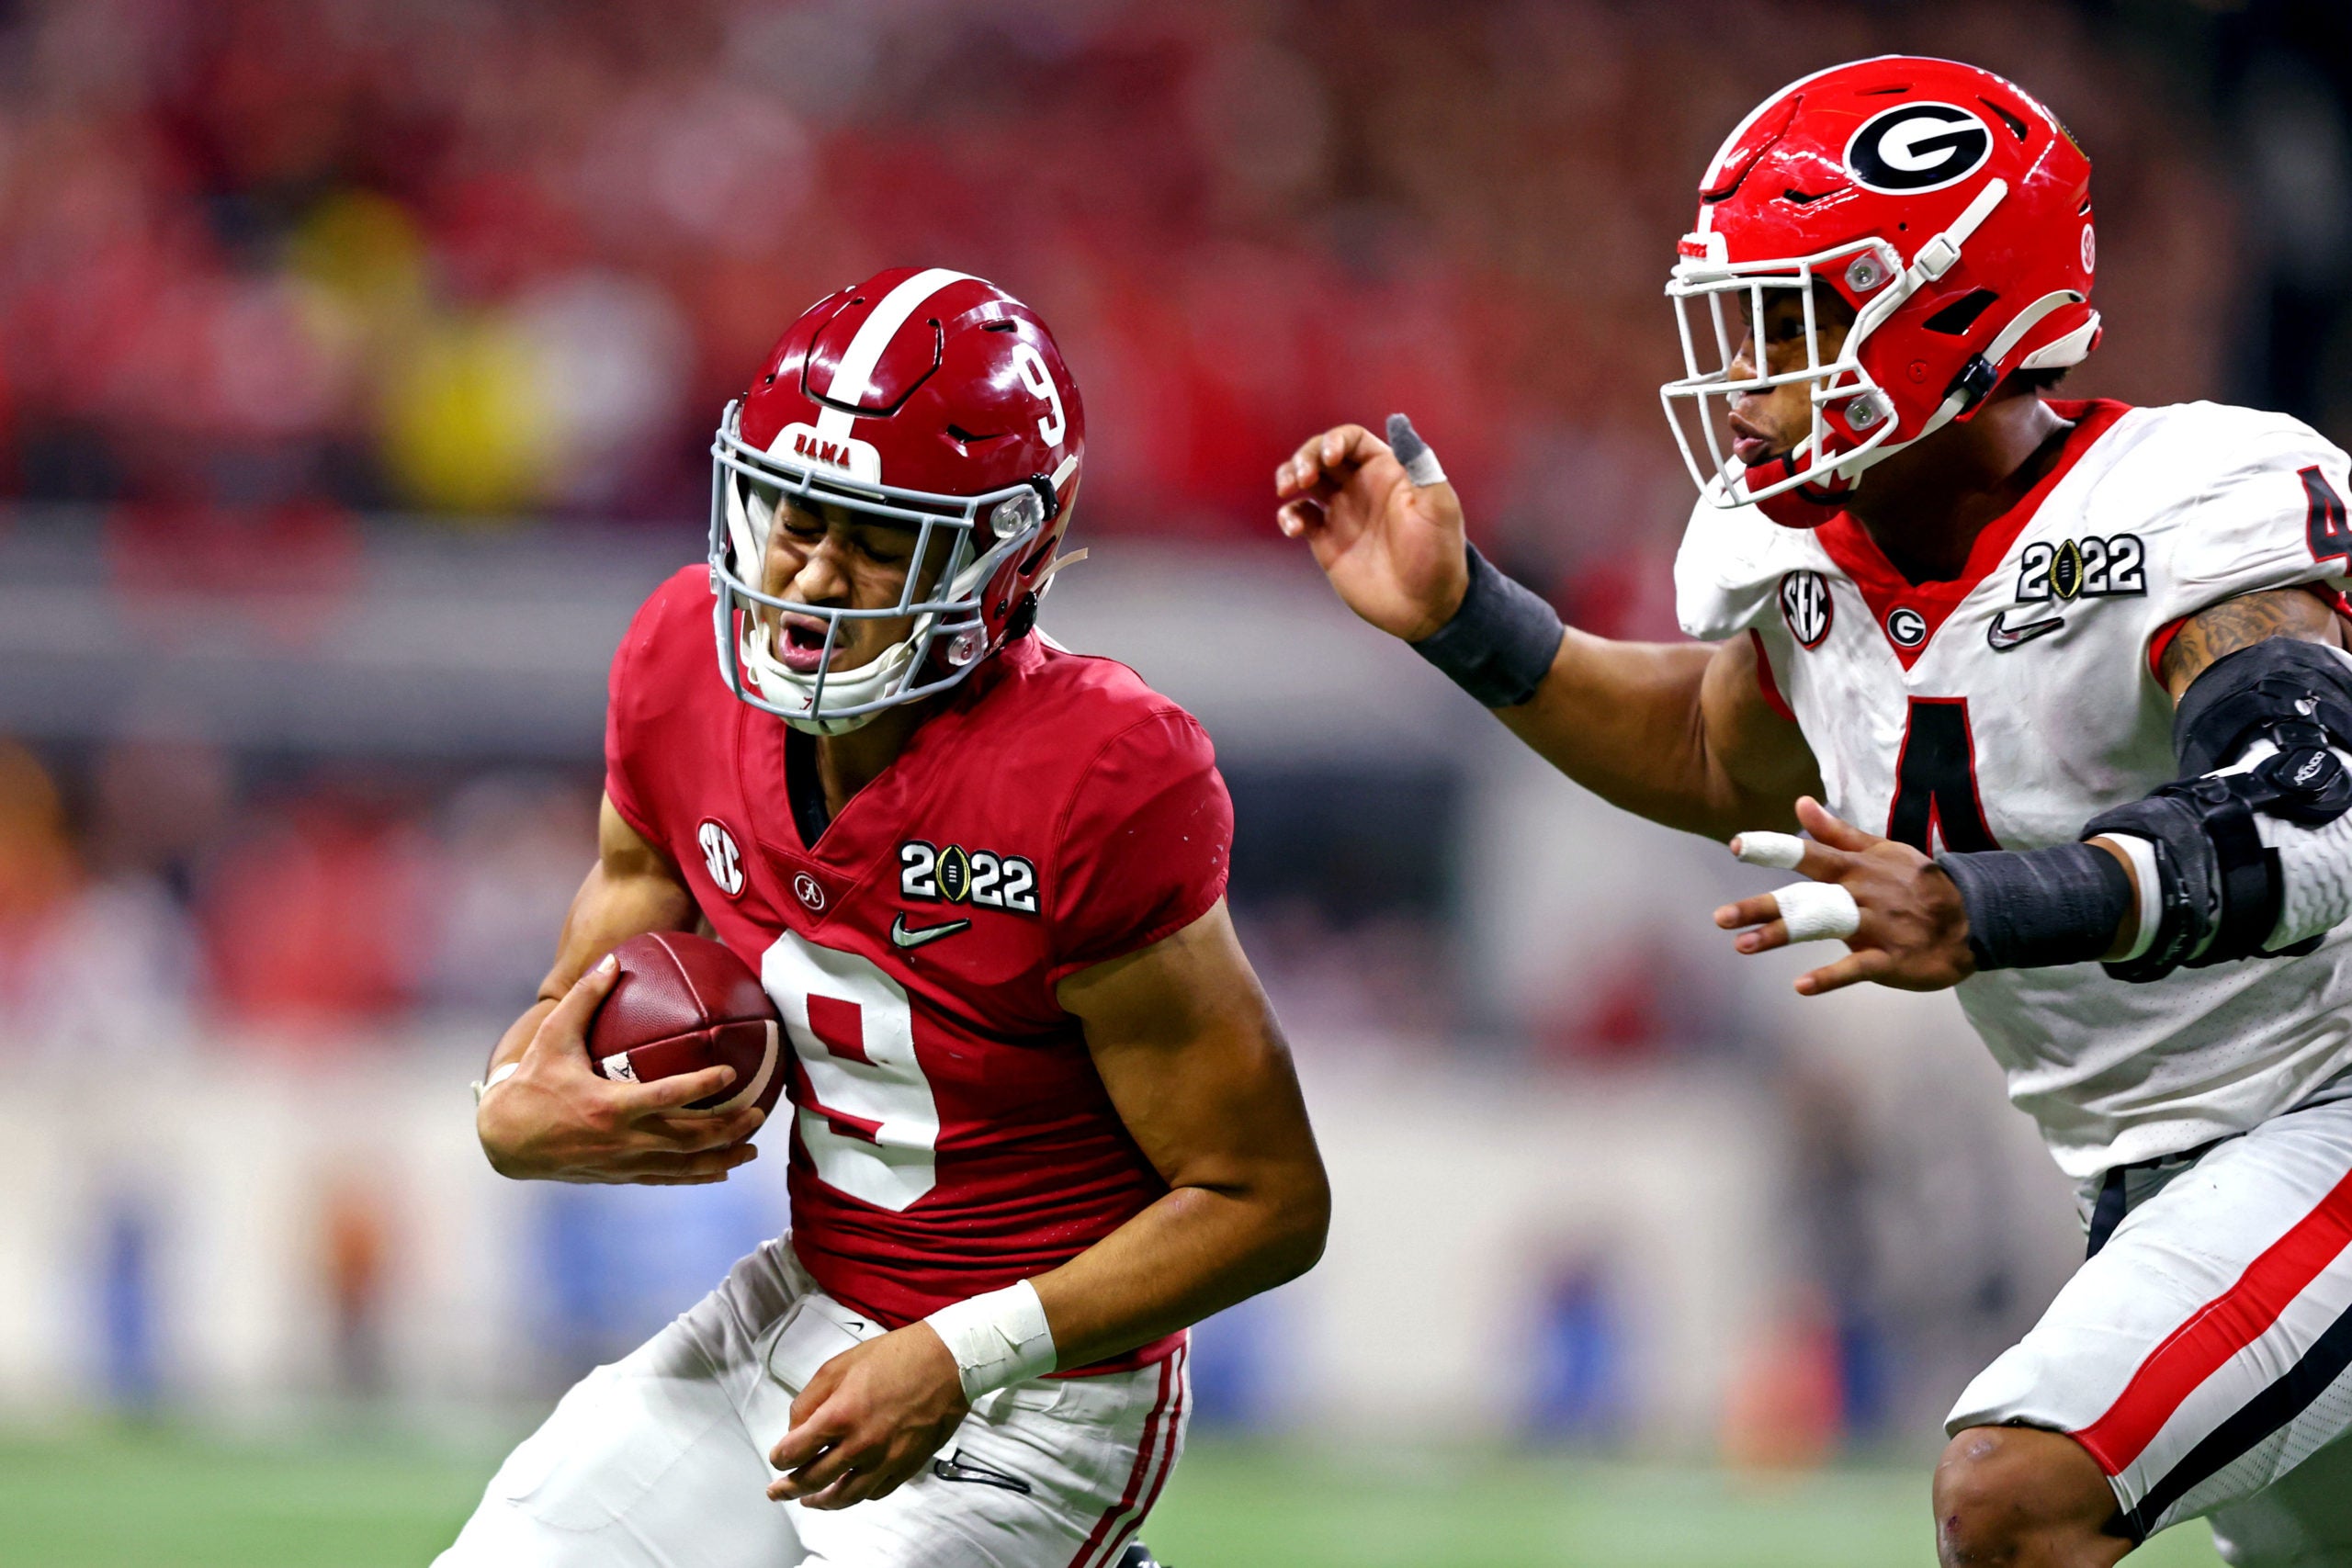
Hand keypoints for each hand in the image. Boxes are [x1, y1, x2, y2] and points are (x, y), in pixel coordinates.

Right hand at [476, 956, 765, 1183]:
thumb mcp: (552, 1037)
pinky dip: (697, 1176)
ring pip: (684, 1166)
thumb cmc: (532, 1083)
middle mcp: (622, 1139)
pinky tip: (720, 1169)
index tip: (730, 1071)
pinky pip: (667, 1179)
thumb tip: (613, 959)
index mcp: (609, 1106)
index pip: (667, 1097)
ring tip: (753, 1146)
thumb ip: (584, 998)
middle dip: (729, 1128)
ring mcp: (624, 1162)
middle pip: (689, 1138)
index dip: (701, 1086)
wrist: (506, 1140)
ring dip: (723, 1157)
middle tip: (759, 1112)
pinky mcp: (620, 1176)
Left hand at [767, 1325, 969, 1509]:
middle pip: (814, 1480)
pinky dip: (858, 1495)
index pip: (795, 1452)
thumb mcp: (839, 1365)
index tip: (777, 1458)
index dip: (779, 1458)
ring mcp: (886, 1460)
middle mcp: (860, 1445)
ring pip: (845, 1497)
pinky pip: (876, 1492)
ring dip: (822, 1502)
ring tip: (811, 1501)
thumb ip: (809, 1399)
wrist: (947, 1361)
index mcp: (839, 1416)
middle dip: (790, 1488)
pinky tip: (851, 1489)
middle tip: (778, 1492)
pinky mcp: (907, 1466)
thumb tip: (796, 1429)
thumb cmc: (893, 1356)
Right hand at [1275, 422, 1468, 642]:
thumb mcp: (1438, 506)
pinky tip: (1293, 527)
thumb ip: (1420, 463)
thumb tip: (1397, 420)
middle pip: (1321, 454)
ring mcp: (1342, 514)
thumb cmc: (1438, 555)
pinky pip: (1300, 517)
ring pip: (1306, 482)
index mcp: (1387, 472)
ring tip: (1287, 488)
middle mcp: (1361, 487)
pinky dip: (1289, 515)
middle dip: (1305, 457)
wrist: (1427, 607)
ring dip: (1290, 475)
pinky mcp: (1327, 542)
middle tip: (1301, 477)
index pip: (1352, 439)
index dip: (1334, 440)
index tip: (1328, 458)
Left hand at [1713, 797, 1975, 995]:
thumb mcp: (1881, 851)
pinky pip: (1857, 968)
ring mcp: (1875, 927)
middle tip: (1720, 917)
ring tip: (1743, 945)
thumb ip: (1837, 833)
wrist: (1976, 917)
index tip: (1736, 845)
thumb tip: (1800, 803)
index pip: (1808, 855)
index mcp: (1856, 868)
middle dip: (1761, 907)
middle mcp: (1860, 895)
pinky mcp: (1890, 959)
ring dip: (1783, 935)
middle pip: (1804, 897)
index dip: (1773, 849)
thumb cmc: (1918, 883)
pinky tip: (1801, 986)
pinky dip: (1831, 977)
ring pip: (1823, 927)